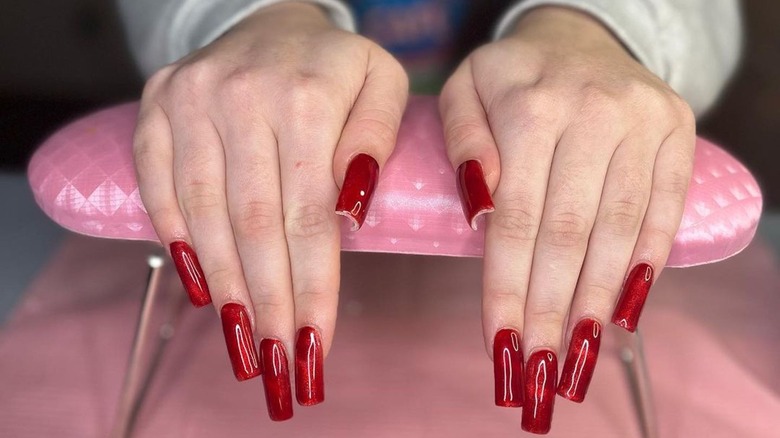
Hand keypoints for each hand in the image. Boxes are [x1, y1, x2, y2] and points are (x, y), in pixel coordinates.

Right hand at [133, 2, 407, 418]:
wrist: (268, 17)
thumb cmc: (334, 64)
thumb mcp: (383, 83)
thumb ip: (376, 141)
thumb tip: (350, 211)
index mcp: (306, 96)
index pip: (310, 214)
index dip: (313, 286)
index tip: (317, 343)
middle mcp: (241, 97)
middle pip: (253, 224)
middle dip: (267, 301)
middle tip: (278, 360)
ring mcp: (189, 100)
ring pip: (203, 212)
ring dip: (224, 284)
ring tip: (242, 337)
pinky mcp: (156, 106)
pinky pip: (157, 184)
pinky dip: (176, 238)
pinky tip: (200, 283)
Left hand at [440, 6, 693, 432]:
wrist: (580, 35)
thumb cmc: (512, 75)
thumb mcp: (465, 88)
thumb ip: (462, 140)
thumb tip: (480, 208)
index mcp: (531, 103)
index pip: (517, 216)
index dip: (507, 285)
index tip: (500, 341)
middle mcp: (593, 112)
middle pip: (569, 233)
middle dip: (551, 307)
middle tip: (539, 365)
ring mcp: (644, 121)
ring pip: (619, 228)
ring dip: (597, 299)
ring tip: (577, 352)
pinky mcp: (679, 131)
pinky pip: (665, 209)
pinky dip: (647, 264)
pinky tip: (624, 310)